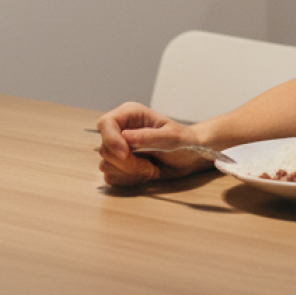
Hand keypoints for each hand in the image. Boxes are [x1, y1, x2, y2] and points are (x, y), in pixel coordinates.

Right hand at [95, 102, 212, 185]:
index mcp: (130, 114)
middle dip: (127, 162)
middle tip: (149, 166)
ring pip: (106, 165)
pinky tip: (144, 174)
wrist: (190, 157)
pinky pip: (111, 177)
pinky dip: (129, 180)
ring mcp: (117, 148)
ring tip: (150, 169)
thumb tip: (125, 136)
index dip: (111, 140)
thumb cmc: (184, 141)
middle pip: (105, 149)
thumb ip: (150, 136)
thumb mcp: (172, 137)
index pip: (106, 123)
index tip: (125, 154)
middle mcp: (120, 129)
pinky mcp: (118, 165)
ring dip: (130, 172)